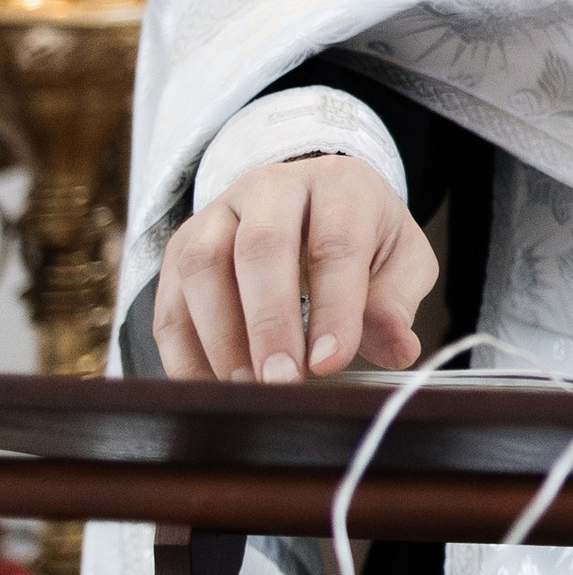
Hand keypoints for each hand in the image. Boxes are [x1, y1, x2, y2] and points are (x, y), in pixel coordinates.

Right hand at [154, 157, 437, 385]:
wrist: (311, 202)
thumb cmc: (362, 236)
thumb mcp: (400, 259)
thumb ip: (396, 302)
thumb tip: (398, 350)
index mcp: (338, 186)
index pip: (335, 244)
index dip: (333, 307)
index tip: (330, 362)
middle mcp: (271, 189)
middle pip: (261, 247)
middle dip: (269, 321)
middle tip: (282, 380)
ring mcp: (217, 215)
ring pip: (203, 267)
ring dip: (221, 337)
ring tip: (247, 388)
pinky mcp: (180, 249)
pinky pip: (170, 301)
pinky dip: (184, 352)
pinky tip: (210, 388)